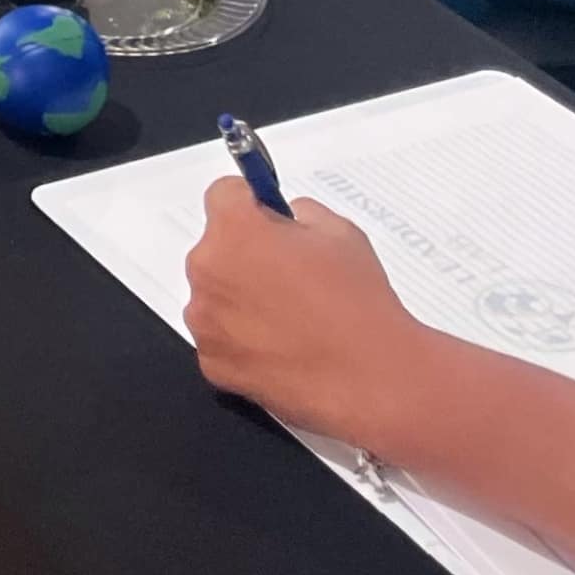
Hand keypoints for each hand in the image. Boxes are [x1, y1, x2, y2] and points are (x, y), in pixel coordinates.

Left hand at [184, 178, 428, 444]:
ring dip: (240, 298)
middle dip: (246, 253)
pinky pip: (220, 337)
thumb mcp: (341, 233)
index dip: (250, 203)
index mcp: (235, 229)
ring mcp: (204, 320)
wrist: (369, 380)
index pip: (223, 194)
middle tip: (289, 275)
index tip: (268, 217)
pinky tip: (282, 348)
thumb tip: (286, 218)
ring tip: (291, 318)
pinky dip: (242, 340)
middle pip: (217, 247)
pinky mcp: (211, 362)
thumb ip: (302, 213)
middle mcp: (207, 270)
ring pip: (215, 294)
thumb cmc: (357, 304)